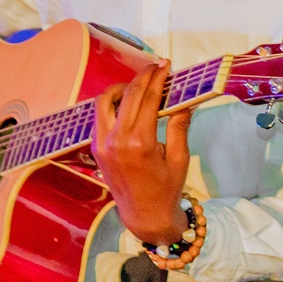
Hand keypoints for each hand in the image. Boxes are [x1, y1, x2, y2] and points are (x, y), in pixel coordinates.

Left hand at [92, 62, 191, 243]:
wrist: (144, 216)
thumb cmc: (166, 189)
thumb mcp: (179, 158)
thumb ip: (179, 125)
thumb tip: (186, 99)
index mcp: (139, 143)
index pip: (148, 99)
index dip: (158, 78)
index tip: (166, 65)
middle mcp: (116, 140)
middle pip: (129, 95)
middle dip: (143, 77)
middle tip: (156, 67)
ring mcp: (102, 144)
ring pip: (105, 101)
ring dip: (122, 88)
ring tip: (139, 84)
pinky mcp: (96, 148)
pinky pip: (100, 117)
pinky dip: (112, 105)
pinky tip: (127, 103)